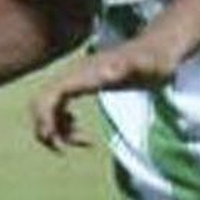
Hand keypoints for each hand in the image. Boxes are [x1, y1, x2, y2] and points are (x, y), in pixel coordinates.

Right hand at [30, 38, 180, 151]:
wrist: (158, 50)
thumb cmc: (153, 61)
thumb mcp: (144, 66)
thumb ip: (126, 68)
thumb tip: (107, 72)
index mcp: (82, 75)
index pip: (49, 97)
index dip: (45, 119)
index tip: (56, 140)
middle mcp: (74, 76)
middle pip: (42, 103)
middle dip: (46, 128)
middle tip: (65, 149)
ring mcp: (77, 81)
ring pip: (49, 108)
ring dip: (56, 130)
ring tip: (83, 142)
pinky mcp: (83, 86)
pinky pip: (59, 109)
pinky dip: (63, 125)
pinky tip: (81, 134)